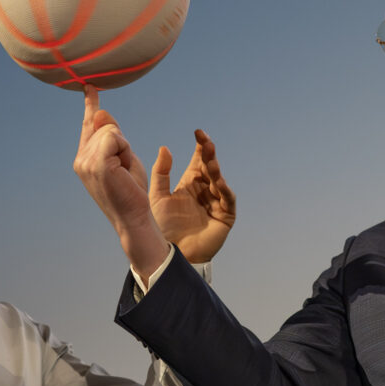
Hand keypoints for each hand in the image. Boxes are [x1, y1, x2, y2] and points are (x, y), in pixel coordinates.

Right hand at [74, 86, 169, 274]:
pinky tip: (123, 169)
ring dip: (126, 149)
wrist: (134, 217)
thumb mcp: (124, 156)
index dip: (90, 104)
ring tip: (123, 172)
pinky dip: (125, 150)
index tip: (89, 85)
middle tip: (124, 169)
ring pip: (111, 130)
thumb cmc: (132, 190)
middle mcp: (80, 159)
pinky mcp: (96, 163)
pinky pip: (115, 137)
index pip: (89, 124)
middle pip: (105, 125)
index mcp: (84, 157)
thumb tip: (101, 112)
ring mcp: (85, 161)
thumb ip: (113, 135)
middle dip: (123, 143)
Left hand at [149, 130, 235, 262]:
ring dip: (214, 168)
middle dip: (208, 153)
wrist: (169, 253)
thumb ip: (160, 173)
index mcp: (190, 185)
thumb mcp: (157, 196)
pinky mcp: (224, 217)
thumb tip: (165, 148)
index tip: (198, 132)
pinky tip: (216, 180)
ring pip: (218, 180)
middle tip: (205, 140)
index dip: (200, 147)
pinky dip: (223, 189)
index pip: (198, 161)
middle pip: (210, 167)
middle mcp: (204, 191)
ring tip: (209, 157)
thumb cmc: (162, 227)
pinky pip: (227, 199)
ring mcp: (215, 203)